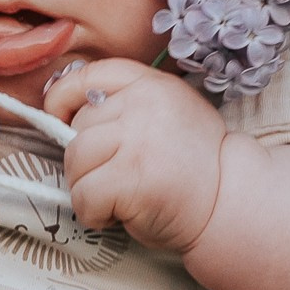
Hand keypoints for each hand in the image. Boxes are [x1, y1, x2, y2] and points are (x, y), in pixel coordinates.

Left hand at [43, 57, 234, 253]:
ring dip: (86, 186)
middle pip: (78, 126)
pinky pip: (83, 195)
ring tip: (116, 196)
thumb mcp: (166, 115)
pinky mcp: (131, 177)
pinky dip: (92, 212)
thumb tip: (65, 112)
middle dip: (84, 158)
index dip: (63, 97)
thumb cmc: (189, 166)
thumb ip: (125, 106)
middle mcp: (145, 105)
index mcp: (152, 85)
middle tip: (113, 176)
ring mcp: (138, 140)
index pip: (89, 76)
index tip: (60, 117)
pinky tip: (118, 214)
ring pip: (75, 160)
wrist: (229, 204)